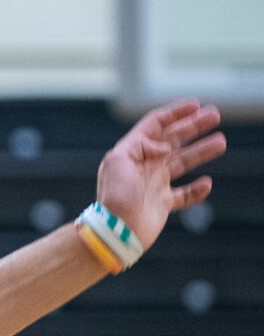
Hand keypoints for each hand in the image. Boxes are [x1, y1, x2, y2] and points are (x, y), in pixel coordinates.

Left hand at [95, 99, 224, 249]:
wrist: (117, 230)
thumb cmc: (115, 196)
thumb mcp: (118, 161)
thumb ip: (140, 146)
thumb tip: (164, 146)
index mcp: (132, 152)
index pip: (155, 126)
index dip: (174, 113)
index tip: (196, 105)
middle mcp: (144, 165)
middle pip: (173, 140)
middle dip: (193, 126)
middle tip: (215, 115)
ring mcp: (154, 184)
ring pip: (183, 163)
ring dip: (201, 152)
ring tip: (221, 142)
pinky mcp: (162, 203)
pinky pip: (185, 194)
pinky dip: (197, 189)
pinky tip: (207, 183)